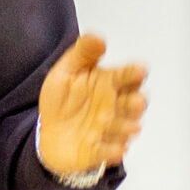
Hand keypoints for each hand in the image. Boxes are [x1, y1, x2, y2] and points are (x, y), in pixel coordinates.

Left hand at [36, 33, 147, 177]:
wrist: (50, 132)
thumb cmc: (64, 100)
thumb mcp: (67, 71)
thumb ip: (83, 54)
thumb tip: (98, 37)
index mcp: (109, 84)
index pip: (126, 76)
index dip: (133, 74)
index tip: (139, 70)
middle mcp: (115, 107)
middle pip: (132, 104)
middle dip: (136, 103)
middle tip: (137, 101)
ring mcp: (109, 130)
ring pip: (124, 129)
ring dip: (127, 127)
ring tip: (131, 127)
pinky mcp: (99, 151)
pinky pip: (108, 152)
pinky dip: (113, 151)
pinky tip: (118, 149)